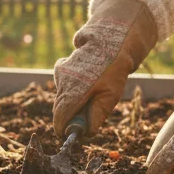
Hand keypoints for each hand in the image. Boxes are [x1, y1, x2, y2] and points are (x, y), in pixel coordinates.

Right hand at [53, 0, 156, 134]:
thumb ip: (96, 116)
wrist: (111, 39)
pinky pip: (63, 84)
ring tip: (93, 91)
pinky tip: (87, 79)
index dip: (64, 129)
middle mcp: (62, 83)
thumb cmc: (113, 69)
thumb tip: (86, 132)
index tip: (71, 134)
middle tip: (87, 115)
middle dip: (71, 116)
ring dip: (73, 100)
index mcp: (72, 93)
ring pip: (62, 96)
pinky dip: (72, 88)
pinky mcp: (61, 66)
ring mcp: (60, 73)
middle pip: (60, 109)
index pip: (60, 119)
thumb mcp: (110, 96)